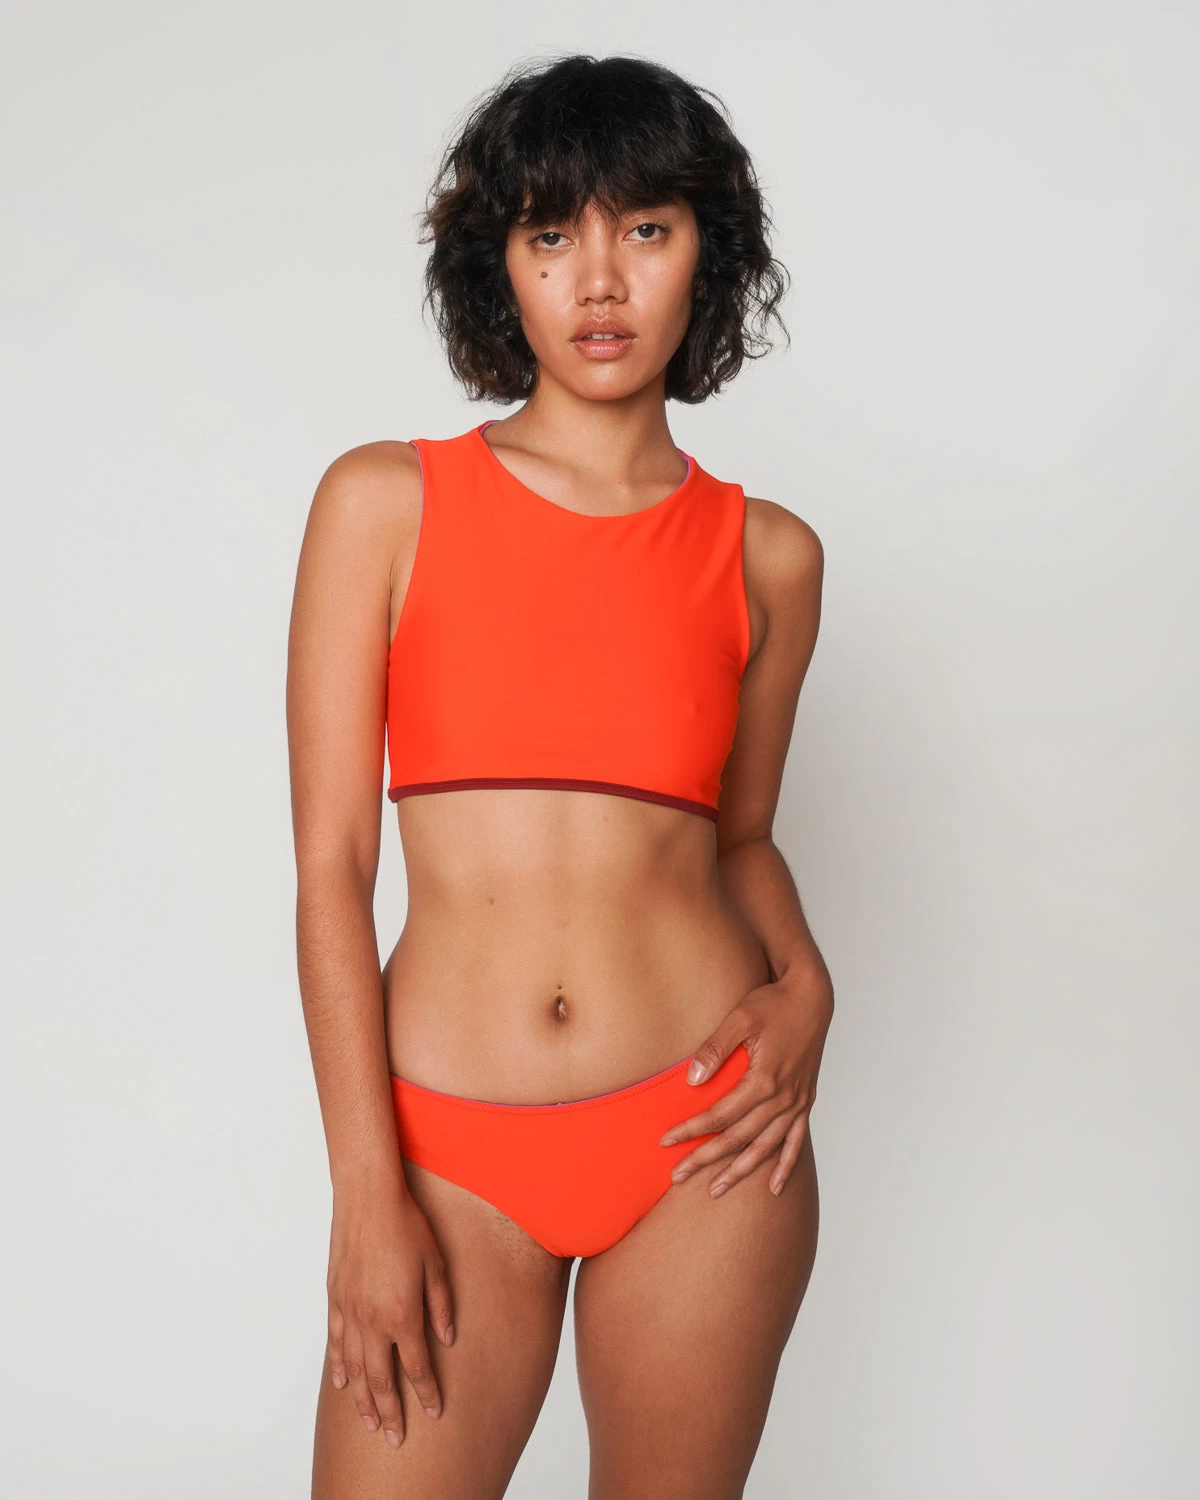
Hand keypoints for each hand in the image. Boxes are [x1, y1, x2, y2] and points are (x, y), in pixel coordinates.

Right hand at [326, 1185, 454, 1447]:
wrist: (368, 1198)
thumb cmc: (408, 1224)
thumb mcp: (437, 1263)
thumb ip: (442, 1305)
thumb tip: (448, 1338)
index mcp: (403, 1313)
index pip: (417, 1367)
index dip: (426, 1393)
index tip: (434, 1412)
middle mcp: (373, 1320)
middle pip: (382, 1379)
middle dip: (391, 1411)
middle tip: (396, 1438)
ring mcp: (350, 1311)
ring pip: (356, 1368)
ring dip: (363, 1399)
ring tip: (371, 1423)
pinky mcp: (335, 1299)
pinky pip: (336, 1343)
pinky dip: (339, 1367)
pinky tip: (343, 1384)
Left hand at [659, 959, 833, 1198]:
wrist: (812, 996)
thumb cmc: (774, 1002)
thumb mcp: (740, 1017)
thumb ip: (715, 1048)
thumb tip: (693, 1079)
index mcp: (765, 1079)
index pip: (720, 1115)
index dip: (691, 1130)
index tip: (667, 1141)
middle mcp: (783, 1097)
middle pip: (738, 1137)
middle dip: (706, 1159)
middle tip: (678, 1176)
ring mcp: (797, 1102)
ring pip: (765, 1147)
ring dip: (740, 1170)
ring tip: (715, 1189)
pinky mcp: (806, 1101)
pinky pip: (796, 1141)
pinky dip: (785, 1166)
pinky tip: (773, 1187)